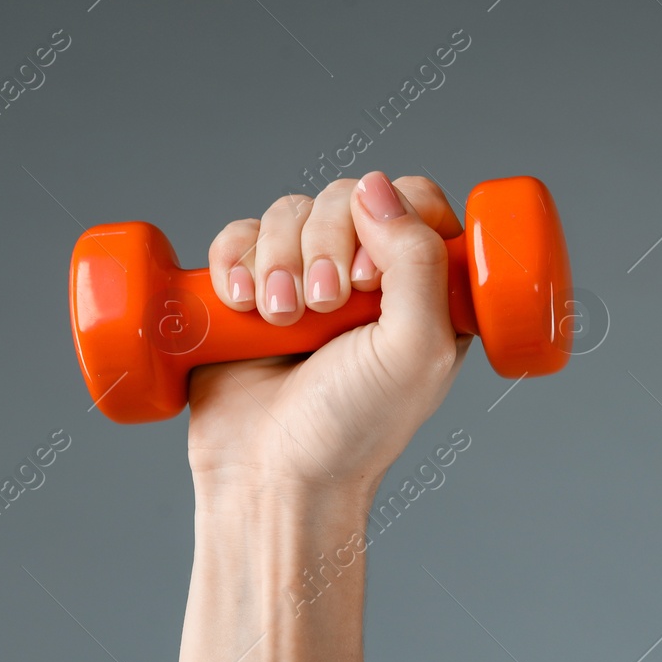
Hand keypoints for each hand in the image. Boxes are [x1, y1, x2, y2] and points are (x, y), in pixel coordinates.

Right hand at [189, 171, 468, 500]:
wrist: (272, 475)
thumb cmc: (355, 427)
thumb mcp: (416, 350)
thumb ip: (418, 264)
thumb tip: (380, 187)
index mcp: (427, 291)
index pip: (416, 200)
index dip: (390, 217)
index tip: (369, 276)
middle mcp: (370, 280)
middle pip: (348, 196)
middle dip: (325, 244)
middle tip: (323, 307)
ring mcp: (307, 280)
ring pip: (289, 211)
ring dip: (278, 259)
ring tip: (283, 322)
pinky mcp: (250, 290)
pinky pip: (237, 235)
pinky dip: (234, 260)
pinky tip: (242, 305)